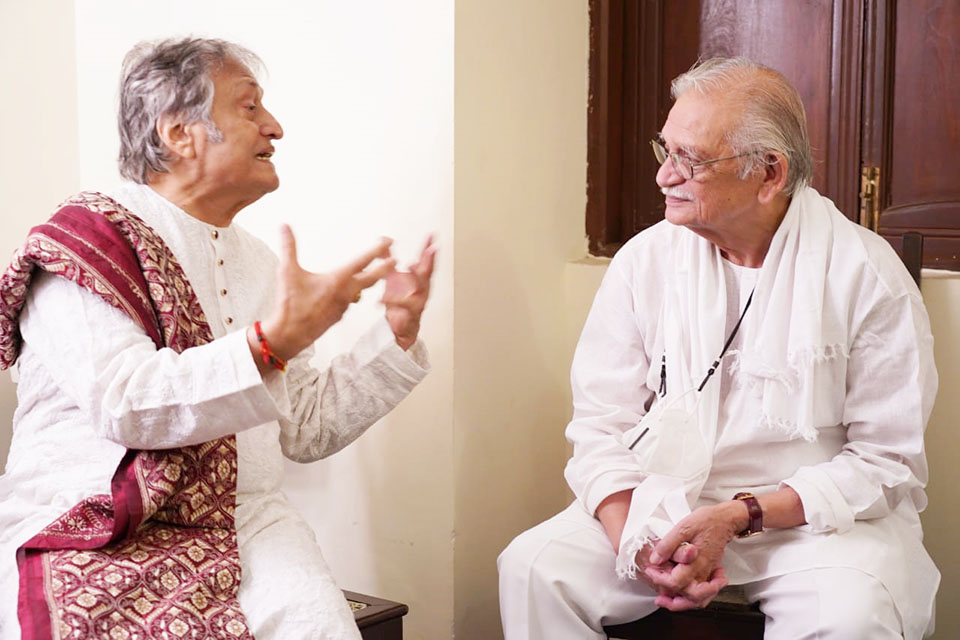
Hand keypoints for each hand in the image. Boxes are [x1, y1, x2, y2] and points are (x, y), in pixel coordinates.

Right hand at [250, 225, 395, 370]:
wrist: (290, 334)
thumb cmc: (290, 304)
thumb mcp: (287, 271)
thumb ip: (289, 247)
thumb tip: (284, 226)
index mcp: (338, 279)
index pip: (363, 261)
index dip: (377, 250)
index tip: (388, 242)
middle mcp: (346, 293)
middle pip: (372, 278)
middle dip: (385, 268)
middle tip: (395, 260)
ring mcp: (344, 306)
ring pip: (361, 291)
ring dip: (368, 281)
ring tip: (374, 273)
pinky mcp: (340, 316)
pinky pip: (349, 301)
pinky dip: (352, 293)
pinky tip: (347, 291)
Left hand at [382, 235, 435, 349]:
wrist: (398, 327)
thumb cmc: (399, 304)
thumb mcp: (392, 278)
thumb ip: (388, 261)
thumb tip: (383, 242)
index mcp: (418, 280)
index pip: (425, 261)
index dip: (428, 248)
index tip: (431, 236)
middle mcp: (422, 289)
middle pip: (428, 272)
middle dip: (430, 260)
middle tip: (432, 248)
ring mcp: (419, 301)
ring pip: (421, 288)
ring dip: (417, 276)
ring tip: (411, 266)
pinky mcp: (411, 313)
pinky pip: (403, 305)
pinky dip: (392, 301)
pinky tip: (382, 299)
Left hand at [642, 501, 744, 608]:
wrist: (725, 521)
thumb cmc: (706, 521)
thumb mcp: (683, 527)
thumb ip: (668, 544)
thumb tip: (655, 559)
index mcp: (697, 562)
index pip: (677, 582)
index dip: (661, 579)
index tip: (651, 571)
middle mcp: (704, 572)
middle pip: (690, 598)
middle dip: (672, 602)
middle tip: (658, 598)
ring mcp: (708, 574)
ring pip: (699, 600)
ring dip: (683, 604)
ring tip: (667, 601)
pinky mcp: (710, 573)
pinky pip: (704, 595)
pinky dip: (693, 600)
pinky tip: (682, 596)